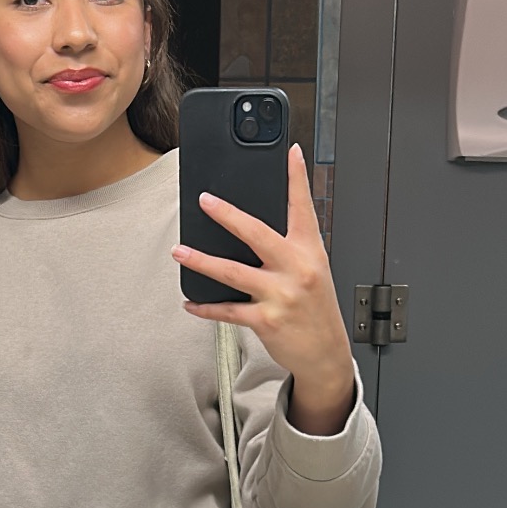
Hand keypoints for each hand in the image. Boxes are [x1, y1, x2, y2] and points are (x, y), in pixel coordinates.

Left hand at [171, 144, 355, 435]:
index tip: (291, 152)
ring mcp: (281, 295)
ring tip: (180, 251)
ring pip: (232, 272)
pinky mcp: (265, 320)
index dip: (298, 177)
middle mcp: (297, 269)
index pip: (304, 207)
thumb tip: (252, 228)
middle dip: (227, 215)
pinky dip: (206, 307)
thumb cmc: (316, 310)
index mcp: (310, 252)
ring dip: (201, 260)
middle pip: (257, 233)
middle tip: (205, 200)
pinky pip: (227, 310)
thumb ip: (290, 248)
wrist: (327, 354)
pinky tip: (191, 301)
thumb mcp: (314, 271)